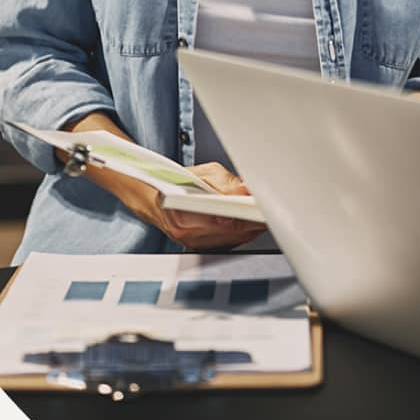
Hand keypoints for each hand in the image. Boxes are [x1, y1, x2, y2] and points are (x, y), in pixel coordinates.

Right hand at [64, 114, 262, 250]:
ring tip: (264, 215)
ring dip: (248, 229)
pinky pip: (226, 242)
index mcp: (183, 216)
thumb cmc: (174, 181)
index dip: (244, 218)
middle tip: (270, 211)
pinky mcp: (199, 246)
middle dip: (251, 222)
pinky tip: (251, 223)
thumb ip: (225, 183)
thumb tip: (247, 189)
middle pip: (231, 234)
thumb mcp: (202, 174)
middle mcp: (187, 235)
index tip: (260, 211)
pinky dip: (240, 233)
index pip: (222, 222)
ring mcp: (192, 243)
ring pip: (231, 241)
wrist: (149, 196)